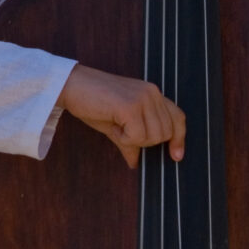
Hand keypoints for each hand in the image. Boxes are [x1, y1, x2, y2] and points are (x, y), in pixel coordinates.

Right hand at [58, 65, 185, 169]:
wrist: (69, 85)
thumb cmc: (89, 102)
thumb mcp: (115, 123)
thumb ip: (130, 140)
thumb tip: (135, 162)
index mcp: (151, 93)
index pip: (178, 118)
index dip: (179, 138)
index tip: (176, 156)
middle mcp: (152, 93)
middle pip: (165, 133)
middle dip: (144, 141)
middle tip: (121, 130)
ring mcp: (143, 98)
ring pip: (153, 137)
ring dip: (133, 139)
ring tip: (115, 125)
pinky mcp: (130, 106)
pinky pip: (137, 136)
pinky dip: (124, 138)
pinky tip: (112, 125)